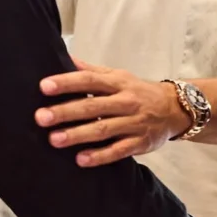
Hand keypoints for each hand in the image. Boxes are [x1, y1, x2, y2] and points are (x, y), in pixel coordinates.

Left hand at [35, 64, 191, 167]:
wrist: (175, 109)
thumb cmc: (137, 91)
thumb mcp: (118, 76)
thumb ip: (91, 71)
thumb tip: (65, 57)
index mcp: (117, 83)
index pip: (89, 80)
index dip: (66, 82)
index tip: (44, 86)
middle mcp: (125, 101)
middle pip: (92, 106)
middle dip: (65, 112)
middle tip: (41, 117)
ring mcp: (133, 123)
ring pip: (103, 130)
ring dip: (78, 135)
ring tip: (54, 140)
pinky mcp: (139, 143)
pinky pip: (118, 151)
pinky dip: (100, 156)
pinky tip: (80, 159)